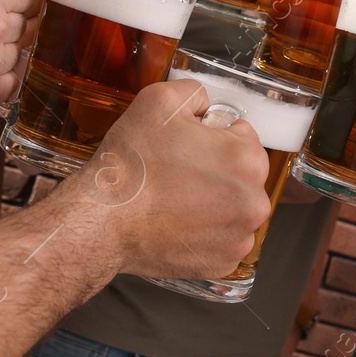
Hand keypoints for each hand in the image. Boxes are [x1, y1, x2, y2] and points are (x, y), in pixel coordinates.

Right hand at [56, 80, 271, 278]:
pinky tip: (177, 223)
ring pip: (234, 208)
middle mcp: (253, 203)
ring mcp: (239, 238)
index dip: (214, 135)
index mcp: (248, 161)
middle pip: (242, 174)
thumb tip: (206, 104)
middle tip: (178, 171)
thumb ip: (195, 92)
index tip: (188, 146)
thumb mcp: (160, 100)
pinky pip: (222, 240)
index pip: (243, 136)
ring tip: (175, 198)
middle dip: (217, 170)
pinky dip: (205, 233)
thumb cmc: (130, 165)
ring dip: (214, 202)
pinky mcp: (222, 265)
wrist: (101, 221)